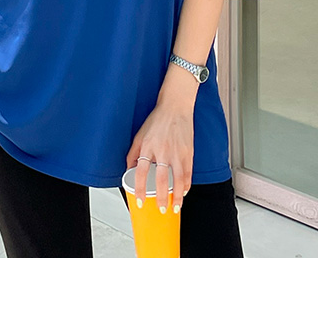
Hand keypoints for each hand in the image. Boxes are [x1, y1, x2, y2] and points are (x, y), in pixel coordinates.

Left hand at [125, 96, 193, 213]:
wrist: (175, 107)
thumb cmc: (157, 120)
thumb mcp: (139, 135)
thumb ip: (132, 154)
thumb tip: (128, 170)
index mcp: (148, 147)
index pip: (142, 172)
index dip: (140, 189)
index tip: (140, 200)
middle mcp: (163, 150)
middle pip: (163, 180)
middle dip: (162, 198)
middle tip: (161, 210)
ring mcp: (177, 152)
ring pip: (179, 179)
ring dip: (178, 196)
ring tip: (176, 207)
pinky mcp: (188, 151)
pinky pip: (188, 172)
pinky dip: (187, 184)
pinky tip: (184, 192)